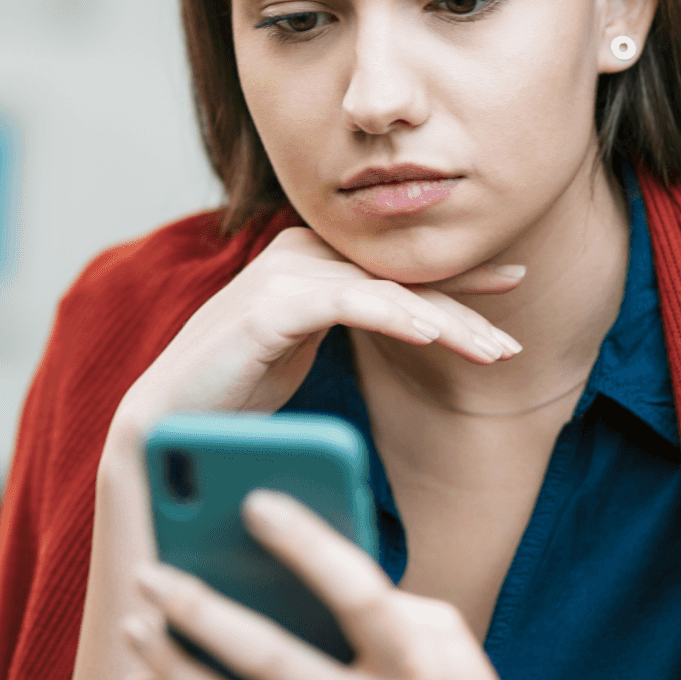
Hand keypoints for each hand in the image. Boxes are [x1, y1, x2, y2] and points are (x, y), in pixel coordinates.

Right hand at [114, 227, 522, 430]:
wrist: (166, 423)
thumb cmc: (230, 392)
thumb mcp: (301, 350)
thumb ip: (342, 320)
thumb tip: (404, 320)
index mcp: (303, 261)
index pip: (392, 267)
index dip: (454, 277)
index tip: (512, 285)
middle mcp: (293, 256)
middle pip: (398, 275)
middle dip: (464, 303)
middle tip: (514, 340)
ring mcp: (280, 277)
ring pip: (386, 290)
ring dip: (448, 320)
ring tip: (496, 352)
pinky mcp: (269, 306)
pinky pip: (350, 303)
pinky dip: (397, 316)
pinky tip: (436, 337)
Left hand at [123, 490, 621, 679]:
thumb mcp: (448, 644)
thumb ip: (381, 600)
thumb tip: (290, 560)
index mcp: (418, 669)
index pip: (357, 594)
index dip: (305, 544)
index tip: (254, 500)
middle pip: (270, 661)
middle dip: (199, 612)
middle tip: (150, 574)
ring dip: (171, 667)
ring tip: (134, 624)